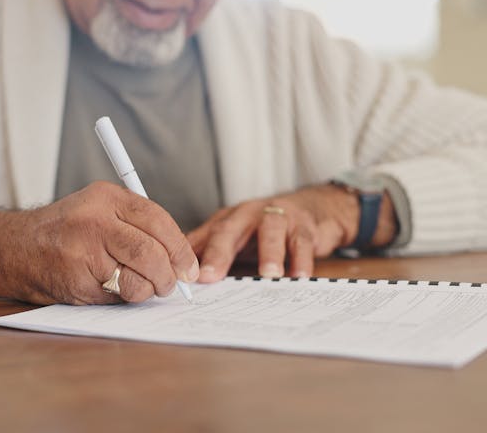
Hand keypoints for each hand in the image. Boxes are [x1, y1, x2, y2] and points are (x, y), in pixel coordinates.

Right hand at [12, 181, 199, 304]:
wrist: (14, 248)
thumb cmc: (64, 232)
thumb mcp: (98, 209)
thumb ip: (136, 225)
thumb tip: (180, 258)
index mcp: (106, 197)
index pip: (158, 220)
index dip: (180, 248)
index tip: (189, 266)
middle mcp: (95, 221)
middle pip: (152, 252)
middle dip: (169, 275)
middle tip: (170, 284)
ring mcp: (84, 252)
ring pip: (139, 279)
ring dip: (147, 290)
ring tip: (139, 287)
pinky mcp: (77, 281)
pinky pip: (117, 297)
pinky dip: (122, 298)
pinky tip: (109, 288)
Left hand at [186, 184, 395, 281]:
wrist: (311, 207)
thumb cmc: (264, 228)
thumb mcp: (234, 235)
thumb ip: (207, 249)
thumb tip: (175, 271)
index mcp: (227, 220)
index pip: (205, 236)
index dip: (192, 255)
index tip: (183, 278)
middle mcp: (248, 214)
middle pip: (229, 230)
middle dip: (219, 252)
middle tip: (210, 276)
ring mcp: (277, 216)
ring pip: (271, 230)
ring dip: (269, 253)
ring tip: (268, 275)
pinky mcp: (304, 225)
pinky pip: (302, 241)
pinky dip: (302, 259)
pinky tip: (299, 276)